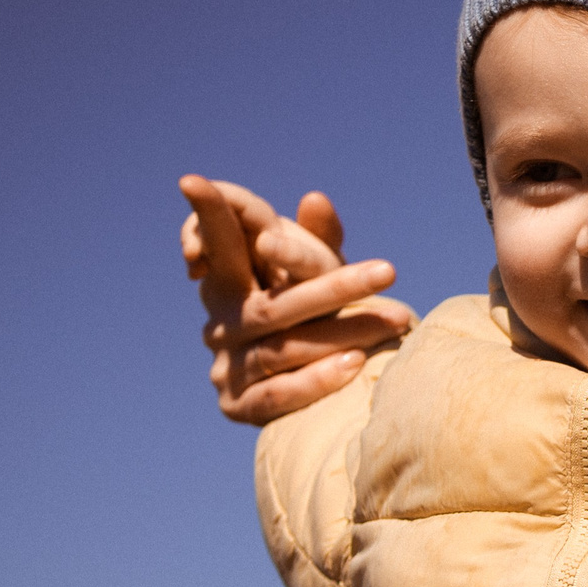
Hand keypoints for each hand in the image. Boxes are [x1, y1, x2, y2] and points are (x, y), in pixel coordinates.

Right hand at [181, 177, 414, 424]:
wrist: (307, 396)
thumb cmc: (313, 317)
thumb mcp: (314, 275)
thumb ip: (317, 240)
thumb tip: (316, 199)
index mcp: (227, 283)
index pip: (217, 243)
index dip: (208, 214)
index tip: (192, 180)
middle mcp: (222, 323)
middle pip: (274, 306)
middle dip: (336, 287)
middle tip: (390, 270)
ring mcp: (226, 367)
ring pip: (283, 349)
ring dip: (343, 334)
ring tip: (395, 321)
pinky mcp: (238, 406)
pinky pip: (278, 394)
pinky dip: (317, 380)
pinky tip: (356, 365)